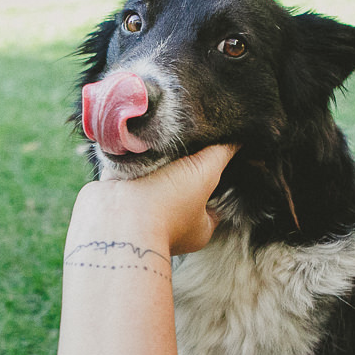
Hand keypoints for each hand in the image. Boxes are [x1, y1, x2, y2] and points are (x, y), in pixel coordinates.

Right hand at [70, 145, 237, 257]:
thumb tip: (238, 136)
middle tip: (188, 133)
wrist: (116, 218)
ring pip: (156, 174)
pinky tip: (138, 133)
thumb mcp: (206, 173)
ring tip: (163, 127)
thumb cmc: (166, 205)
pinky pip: (129, 168)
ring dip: (157, 155)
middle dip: (185, 161)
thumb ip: (222, 152)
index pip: (216, 199)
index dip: (220, 175)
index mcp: (198, 226)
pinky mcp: (118, 194)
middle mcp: (171, 219)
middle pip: (185, 183)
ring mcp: (143, 207)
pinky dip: (132, 153)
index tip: (219, 150)